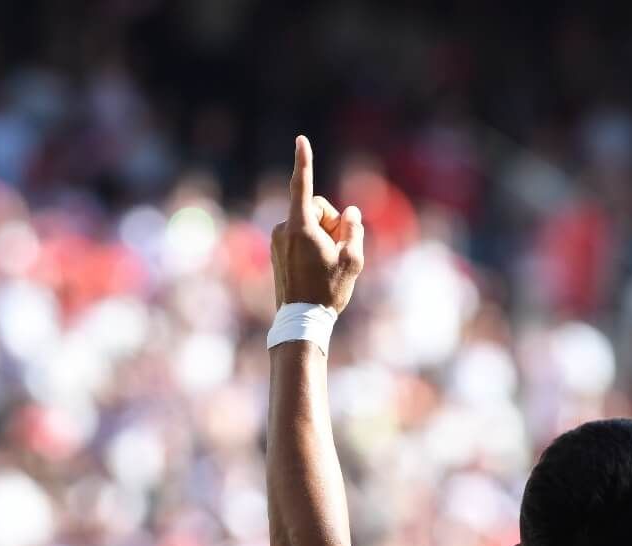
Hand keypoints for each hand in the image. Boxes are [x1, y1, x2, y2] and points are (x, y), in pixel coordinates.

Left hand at [271, 136, 364, 311]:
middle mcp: (284, 228)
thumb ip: (354, 230)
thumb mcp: (352, 260)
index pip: (303, 186)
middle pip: (316, 208)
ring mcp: (278, 239)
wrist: (301, 320)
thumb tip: (350, 213)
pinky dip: (313, 243)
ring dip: (323, 235)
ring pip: (309, 223)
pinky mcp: (277, 250)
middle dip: (331, 222)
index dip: (304, 161)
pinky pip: (301, 235)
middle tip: (338, 250)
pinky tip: (317, 268)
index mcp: (301, 227)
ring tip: (327, 264)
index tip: (301, 140)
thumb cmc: (328, 291)